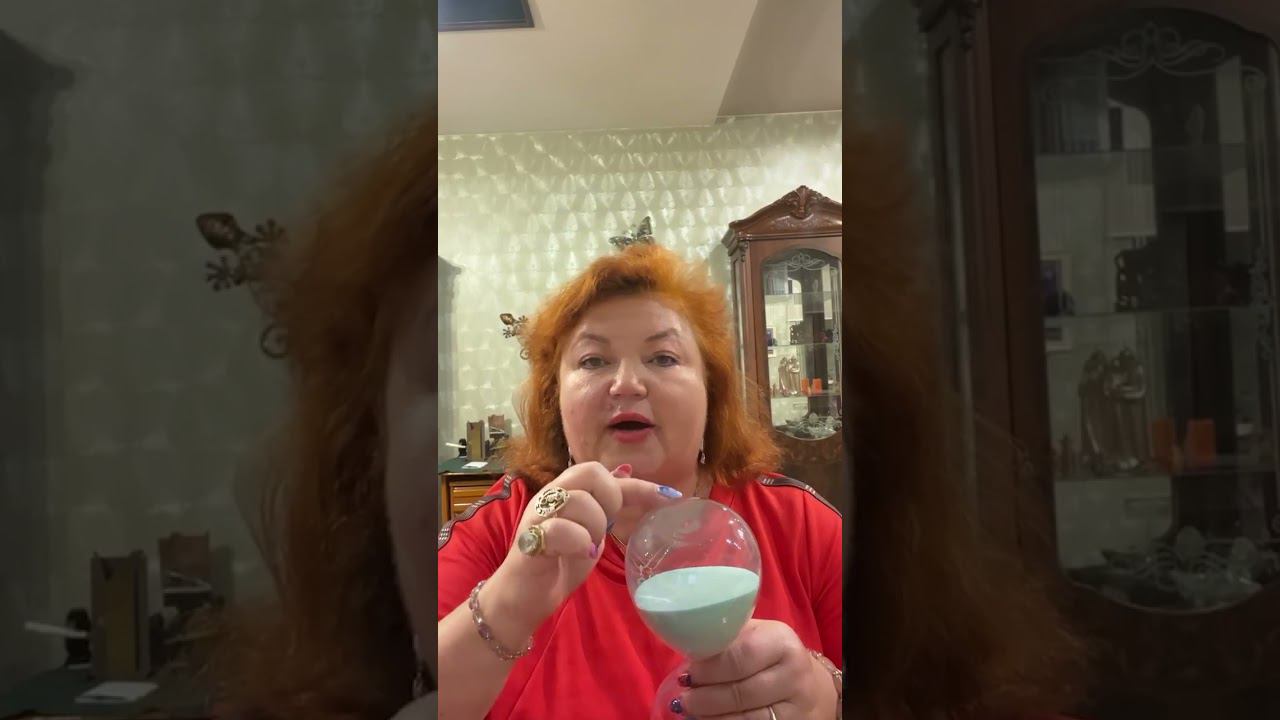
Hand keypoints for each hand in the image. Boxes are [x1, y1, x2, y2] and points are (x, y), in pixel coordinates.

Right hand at [488, 461, 681, 632]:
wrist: (523, 597)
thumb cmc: (558, 561)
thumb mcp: (591, 531)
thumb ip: (608, 505)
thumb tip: (627, 472)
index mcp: (567, 490)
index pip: (606, 474)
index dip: (640, 485)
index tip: (671, 498)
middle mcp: (551, 495)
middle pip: (589, 473)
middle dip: (610, 500)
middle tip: (607, 528)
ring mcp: (538, 515)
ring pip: (578, 500)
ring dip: (594, 527)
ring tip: (588, 547)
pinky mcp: (530, 539)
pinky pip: (560, 528)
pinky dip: (578, 542)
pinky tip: (581, 555)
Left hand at [675, 619, 833, 719]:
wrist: (805, 684)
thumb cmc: (768, 655)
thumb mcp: (754, 635)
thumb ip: (726, 638)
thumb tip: (686, 647)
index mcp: (781, 641)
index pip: (741, 656)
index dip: (709, 668)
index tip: (687, 674)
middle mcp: (794, 673)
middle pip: (742, 692)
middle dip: (705, 697)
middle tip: (683, 698)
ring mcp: (796, 705)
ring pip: (746, 718)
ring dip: (711, 717)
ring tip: (690, 710)